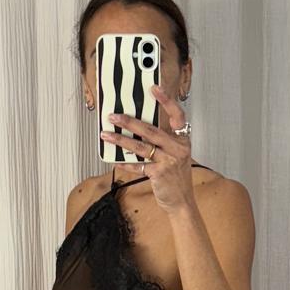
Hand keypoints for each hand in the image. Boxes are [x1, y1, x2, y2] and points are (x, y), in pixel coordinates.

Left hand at [100, 85, 194, 213]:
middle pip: (151, 130)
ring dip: (121, 140)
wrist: (182, 201)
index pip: (177, 115)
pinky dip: (125, 162)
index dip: (166, 101)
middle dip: (130, 122)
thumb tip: (138, 128)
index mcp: (182, 140)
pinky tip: (114, 159)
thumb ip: (162, 142)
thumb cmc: (176, 177)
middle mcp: (177, 148)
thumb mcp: (175, 155)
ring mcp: (168, 161)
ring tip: (106, 134)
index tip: (154, 88)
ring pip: (141, 147)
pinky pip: (137, 165)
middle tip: (114, 115)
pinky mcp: (158, 174)